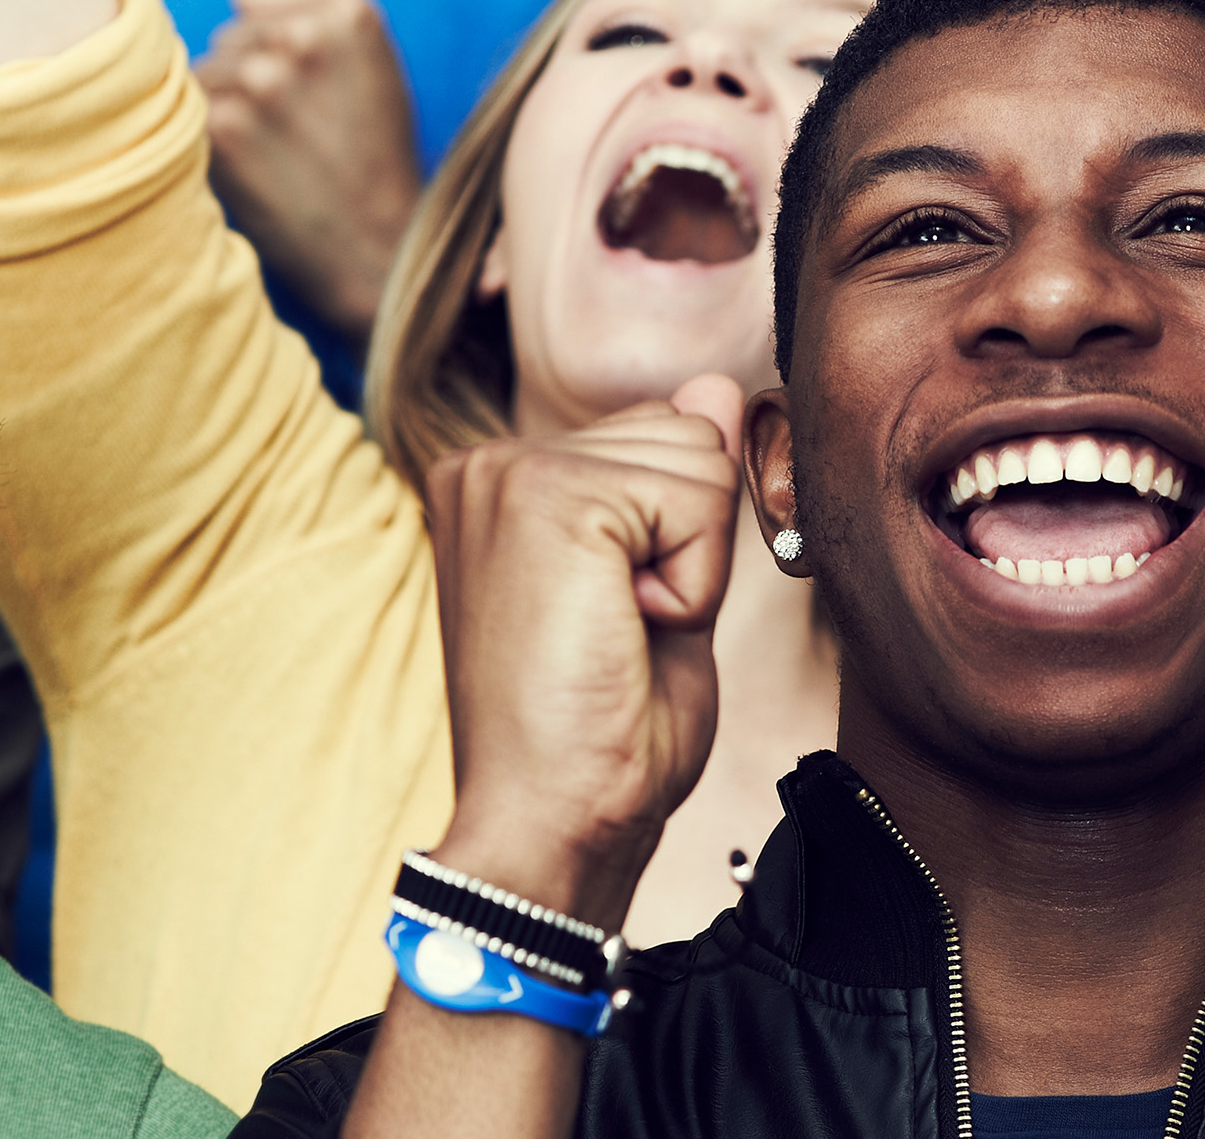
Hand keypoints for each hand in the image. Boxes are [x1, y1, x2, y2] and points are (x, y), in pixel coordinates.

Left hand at [196, 0, 420, 338]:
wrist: (376, 250)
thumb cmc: (374, 157)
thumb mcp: (373, 65)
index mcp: (350, 11)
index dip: (271, 40)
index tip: (308, 85)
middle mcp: (305, 35)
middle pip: (227, 30)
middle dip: (250, 72)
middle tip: (298, 128)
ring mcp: (262, 78)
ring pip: (206, 67)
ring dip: (228, 104)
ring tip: (278, 150)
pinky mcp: (224, 123)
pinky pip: (189, 105)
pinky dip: (211, 136)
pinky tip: (253, 166)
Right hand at [421, 374, 746, 923]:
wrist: (556, 818)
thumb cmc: (602, 730)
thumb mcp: (664, 585)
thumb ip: (683, 488)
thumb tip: (714, 386)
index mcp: (504, 481)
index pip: (663, 434)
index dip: (683, 538)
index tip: (619, 617)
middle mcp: (490, 462)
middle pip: (686, 434)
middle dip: (691, 544)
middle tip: (621, 631)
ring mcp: (510, 472)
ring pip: (700, 460)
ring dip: (690, 565)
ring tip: (617, 632)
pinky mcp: (547, 498)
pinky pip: (696, 500)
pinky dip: (691, 581)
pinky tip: (626, 630)